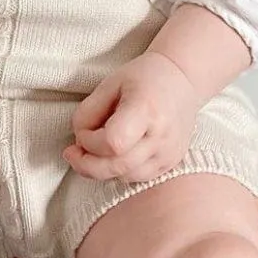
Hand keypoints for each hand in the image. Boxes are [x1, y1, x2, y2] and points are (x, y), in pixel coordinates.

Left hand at [64, 54, 201, 183]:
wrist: (183, 80)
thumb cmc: (144, 78)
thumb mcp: (109, 84)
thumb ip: (88, 113)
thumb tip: (79, 143)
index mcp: (147, 110)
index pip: (113, 143)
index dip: (90, 143)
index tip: (82, 131)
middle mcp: (162, 137)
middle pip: (117, 167)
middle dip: (87, 164)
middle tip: (73, 153)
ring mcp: (169, 153)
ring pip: (125, 177)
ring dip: (101, 169)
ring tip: (94, 150)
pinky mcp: (171, 164)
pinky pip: (137, 178)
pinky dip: (119, 171)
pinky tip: (113, 155)